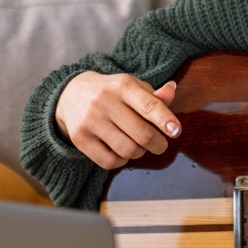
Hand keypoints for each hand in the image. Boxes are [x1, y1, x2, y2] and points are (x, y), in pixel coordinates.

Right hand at [55, 71, 180, 169]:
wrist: (71, 94)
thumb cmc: (112, 92)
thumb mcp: (131, 86)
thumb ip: (153, 95)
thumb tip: (172, 90)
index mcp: (122, 86)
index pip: (148, 105)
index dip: (165, 120)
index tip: (176, 131)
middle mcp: (104, 101)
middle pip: (142, 134)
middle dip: (158, 144)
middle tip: (160, 145)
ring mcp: (90, 121)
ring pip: (127, 150)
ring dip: (140, 153)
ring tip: (139, 146)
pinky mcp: (80, 138)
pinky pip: (110, 161)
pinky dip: (122, 161)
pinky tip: (121, 152)